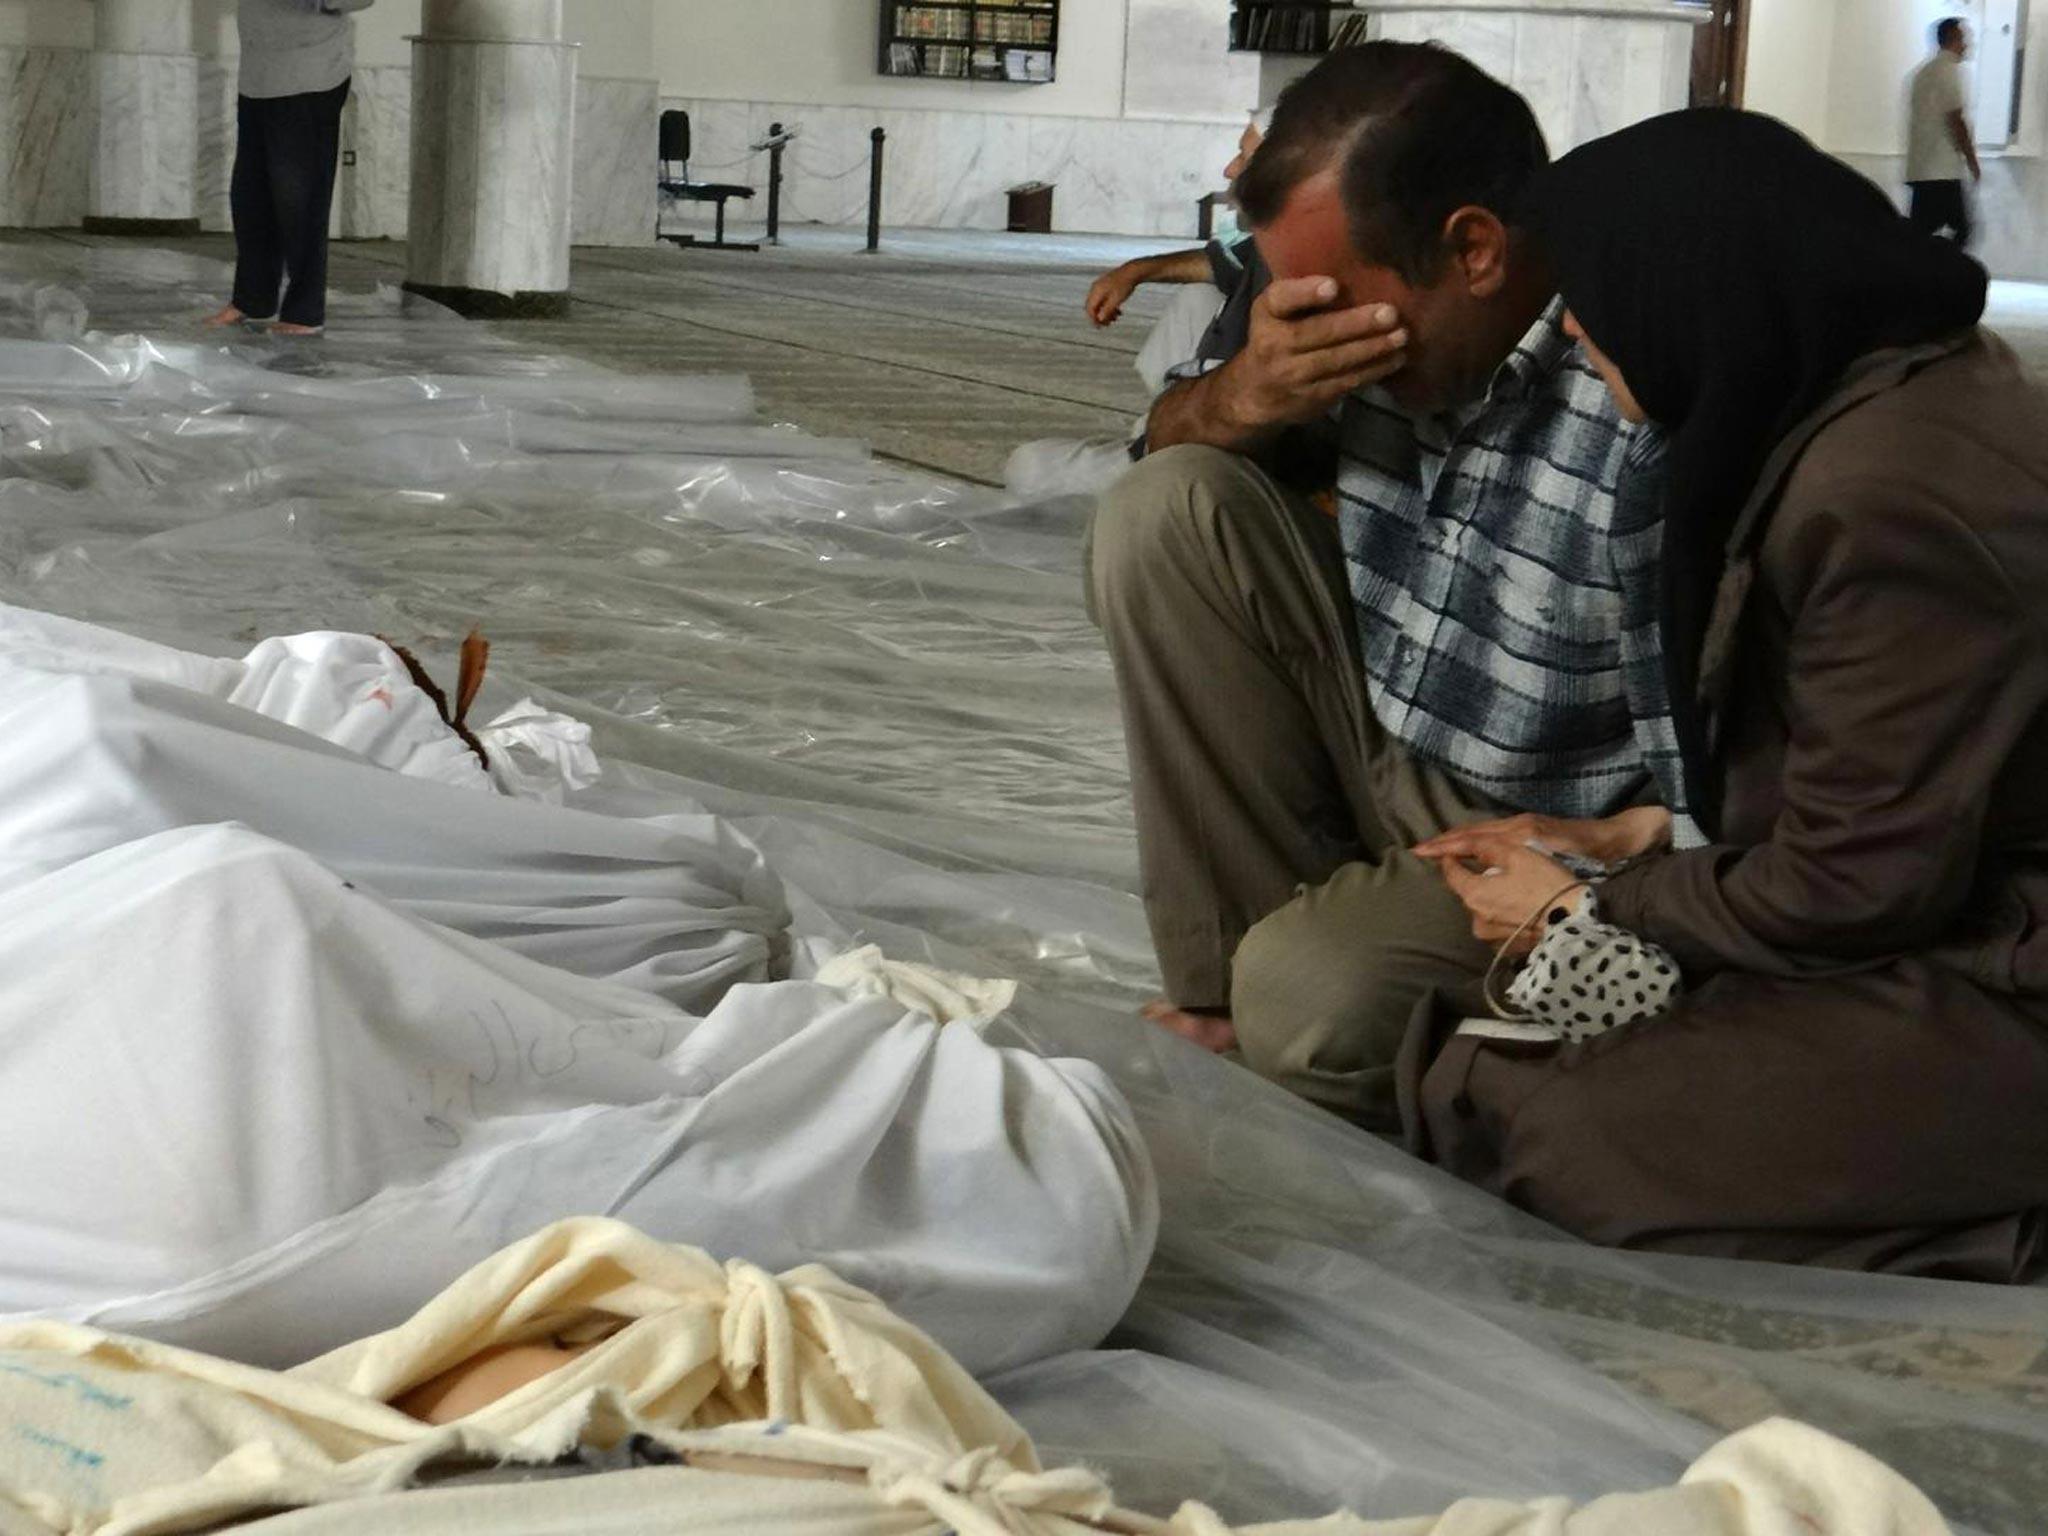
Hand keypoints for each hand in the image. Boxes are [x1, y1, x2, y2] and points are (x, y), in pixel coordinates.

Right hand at [1086, 264, 1141, 325]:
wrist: (1133, 271)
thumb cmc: (1125, 285)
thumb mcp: (1116, 300)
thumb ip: (1107, 310)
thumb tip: (1099, 319)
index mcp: (1096, 291)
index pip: (1090, 308)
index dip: (1094, 319)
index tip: (1100, 327)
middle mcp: (1095, 288)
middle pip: (1093, 306)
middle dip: (1100, 316)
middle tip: (1108, 324)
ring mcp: (1100, 286)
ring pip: (1100, 303)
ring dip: (1106, 312)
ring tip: (1116, 318)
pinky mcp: (1106, 285)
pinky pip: (1104, 299)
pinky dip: (1109, 306)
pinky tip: (1118, 310)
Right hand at [1215, 277, 1408, 432]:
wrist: (1254, 393)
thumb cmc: (1276, 336)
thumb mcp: (1276, 311)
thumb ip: (1302, 294)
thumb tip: (1358, 271)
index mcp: (1267, 313)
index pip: (1281, 299)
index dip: (1306, 293)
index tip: (1333, 286)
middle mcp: (1274, 344)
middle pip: (1316, 333)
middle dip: (1355, 324)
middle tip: (1390, 313)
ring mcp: (1292, 375)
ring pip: (1335, 361)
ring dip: (1372, 348)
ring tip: (1401, 336)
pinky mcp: (1311, 398)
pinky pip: (1345, 382)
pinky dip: (1373, 370)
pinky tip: (1395, 358)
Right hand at [1414, 805, 1669, 867]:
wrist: (1630, 837)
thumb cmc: (1600, 852)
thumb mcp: (1565, 850)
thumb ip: (1529, 850)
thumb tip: (1491, 849)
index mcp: (1522, 832)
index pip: (1475, 838)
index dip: (1448, 846)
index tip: (1421, 852)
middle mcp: (1521, 829)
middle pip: (1474, 833)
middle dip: (1446, 843)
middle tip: (1419, 851)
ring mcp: (1528, 831)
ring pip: (1484, 836)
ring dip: (1459, 844)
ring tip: (1438, 854)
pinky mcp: (1537, 836)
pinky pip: (1497, 840)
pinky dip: (1477, 845)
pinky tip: (1473, 856)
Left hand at [1428, 837, 1582, 954]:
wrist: (1576, 922)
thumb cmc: (1545, 883)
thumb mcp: (1517, 854)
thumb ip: (1486, 848)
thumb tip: (1463, 847)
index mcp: (1473, 894)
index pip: (1451, 874)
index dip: (1450, 859)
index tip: (1453, 851)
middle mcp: (1475, 919)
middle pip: (1468, 892)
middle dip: (1475, 879)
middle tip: (1492, 868)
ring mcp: (1490, 937)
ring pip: (1483, 910)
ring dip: (1490, 898)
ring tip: (1511, 889)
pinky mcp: (1506, 948)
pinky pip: (1498, 925)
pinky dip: (1503, 915)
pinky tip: (1521, 908)